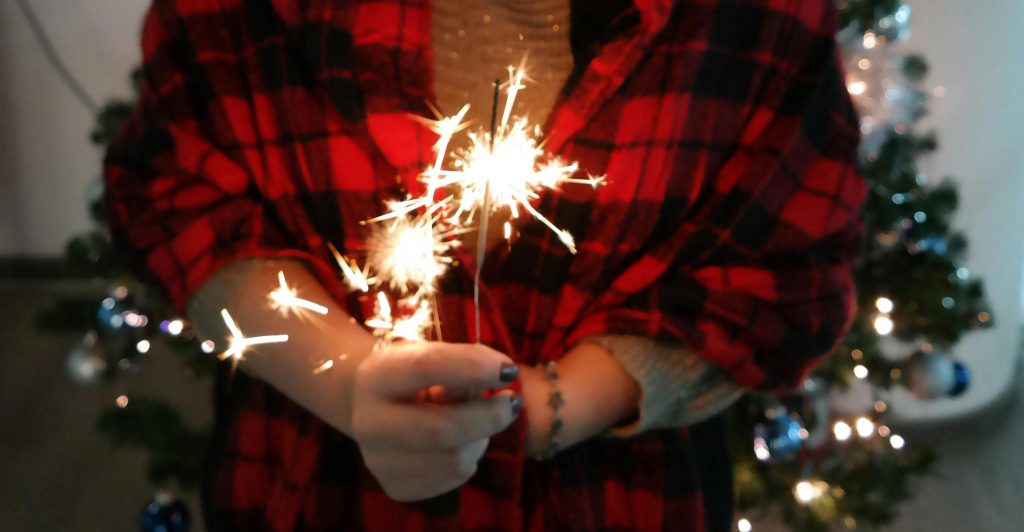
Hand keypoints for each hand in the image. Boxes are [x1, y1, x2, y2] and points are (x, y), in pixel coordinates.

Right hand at [351, 342, 520, 501]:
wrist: (374, 407)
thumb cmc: (414, 376)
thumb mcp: (432, 355)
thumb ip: (463, 363)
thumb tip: (501, 376)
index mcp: (376, 377)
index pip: (427, 367)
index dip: (474, 368)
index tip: (509, 370)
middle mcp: (368, 422)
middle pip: (441, 430)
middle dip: (488, 417)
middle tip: (511, 404)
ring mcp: (378, 461)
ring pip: (454, 461)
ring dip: (480, 440)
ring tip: (475, 423)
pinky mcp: (395, 488)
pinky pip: (453, 480)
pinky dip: (469, 459)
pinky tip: (458, 444)